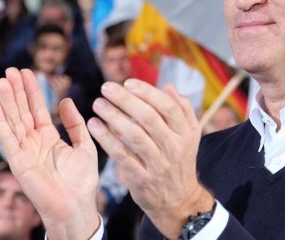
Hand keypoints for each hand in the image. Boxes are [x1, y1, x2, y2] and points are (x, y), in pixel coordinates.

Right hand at [0, 68, 99, 239]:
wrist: (76, 205)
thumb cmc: (81, 181)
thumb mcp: (84, 145)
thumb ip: (74, 123)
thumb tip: (65, 100)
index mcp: (48, 137)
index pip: (36, 108)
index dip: (31, 90)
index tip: (27, 72)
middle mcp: (33, 142)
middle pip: (22, 111)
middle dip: (17, 90)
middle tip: (11, 69)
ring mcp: (24, 151)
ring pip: (13, 120)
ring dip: (7, 100)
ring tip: (3, 80)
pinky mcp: (18, 162)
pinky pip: (7, 138)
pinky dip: (0, 121)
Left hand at [87, 79, 213, 238]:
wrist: (179, 201)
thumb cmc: (180, 161)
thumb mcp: (190, 135)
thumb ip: (182, 109)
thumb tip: (168, 86)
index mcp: (186, 132)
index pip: (168, 107)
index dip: (148, 92)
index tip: (128, 82)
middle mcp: (174, 147)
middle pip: (149, 118)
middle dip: (126, 100)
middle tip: (106, 87)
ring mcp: (158, 164)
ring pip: (134, 136)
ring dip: (114, 117)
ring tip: (97, 104)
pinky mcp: (142, 179)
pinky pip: (122, 156)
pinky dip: (107, 140)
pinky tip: (94, 127)